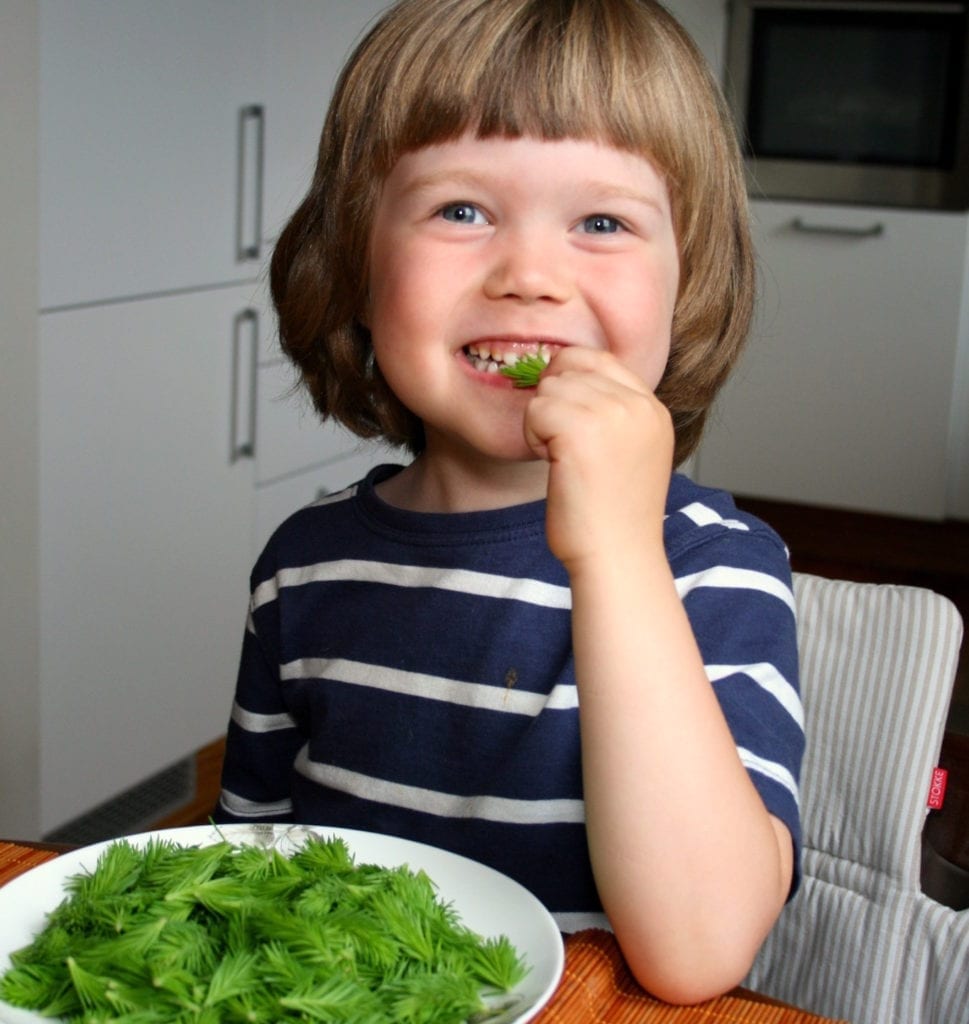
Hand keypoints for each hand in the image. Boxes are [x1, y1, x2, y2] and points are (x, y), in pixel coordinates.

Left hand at [521, 347, 673, 570]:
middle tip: (564, 448)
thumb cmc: (612, 518)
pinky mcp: (581, 429)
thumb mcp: (629, 453)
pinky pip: (535, 410)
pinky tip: (554, 465)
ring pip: (550, 388)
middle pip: (570, 369)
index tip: (564, 420)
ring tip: (562, 460)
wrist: (617, 557)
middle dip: (554, 404)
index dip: (569, 380)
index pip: (601, 359)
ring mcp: (612, 414)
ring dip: (542, 423)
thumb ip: (611, 414)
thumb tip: (561, 377)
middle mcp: (637, 405)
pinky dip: (533, 438)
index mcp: (653, 410)